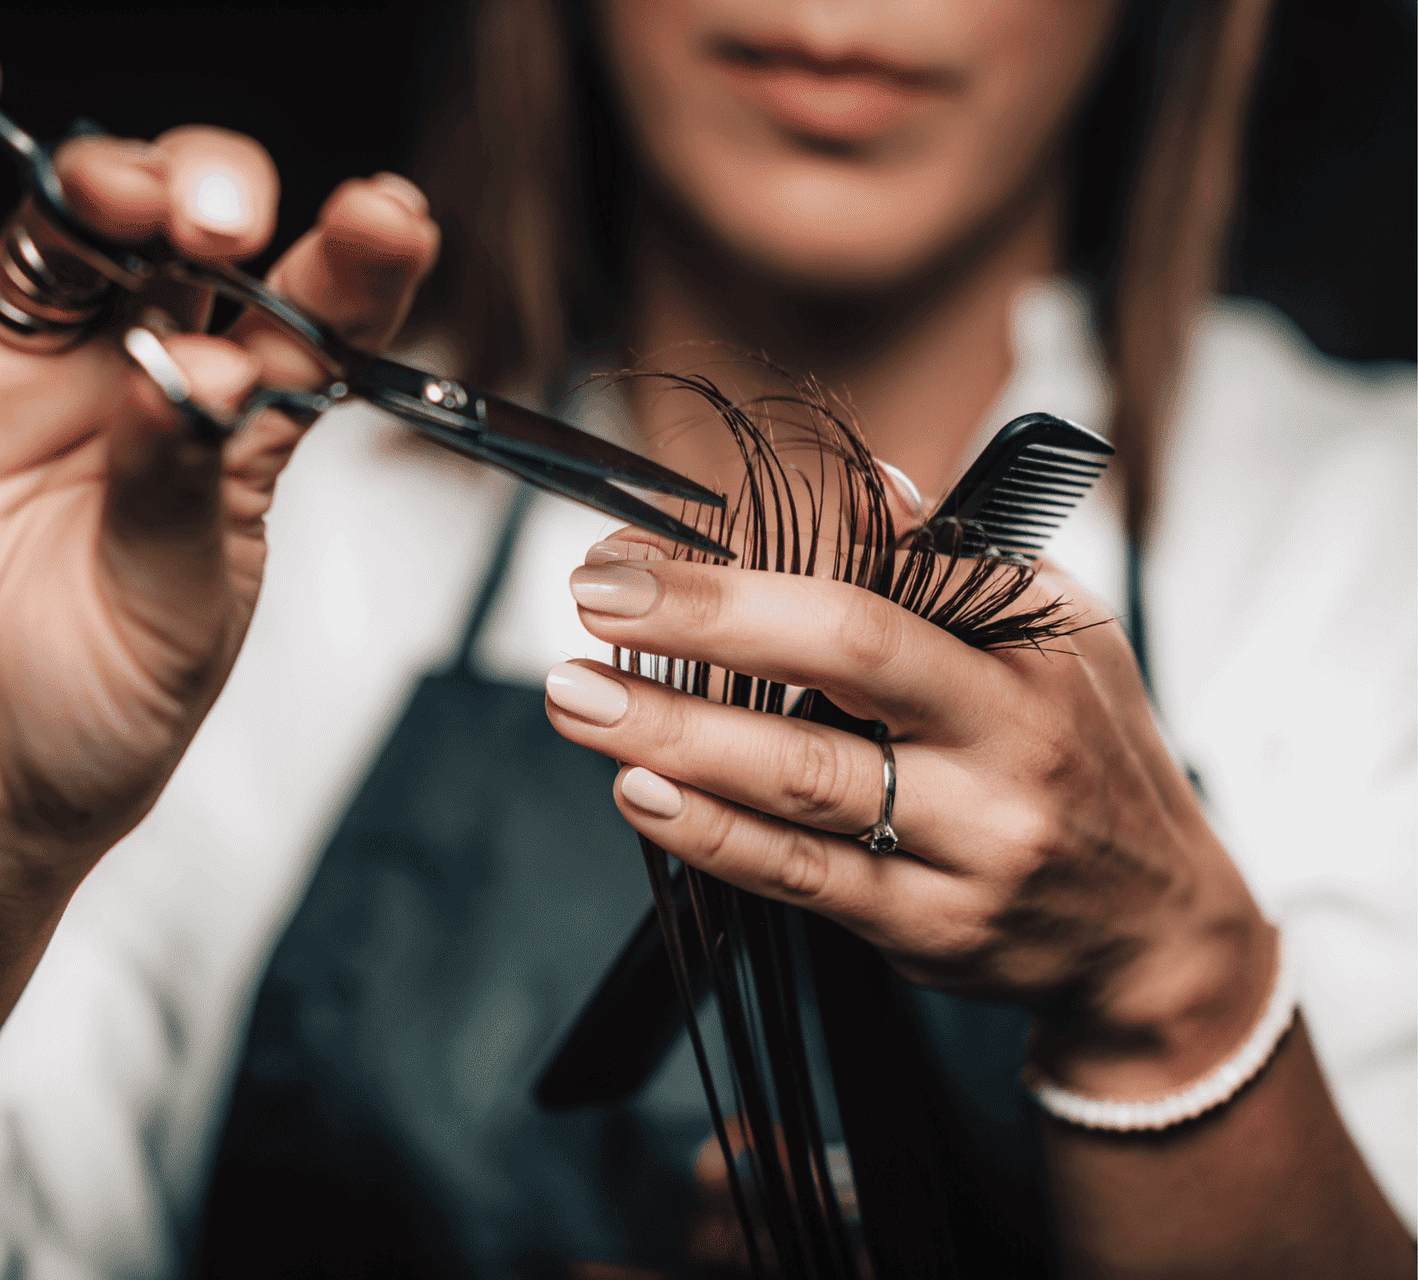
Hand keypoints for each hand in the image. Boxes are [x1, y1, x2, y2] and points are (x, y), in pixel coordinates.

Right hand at [0, 22, 439, 943]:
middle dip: (213, 201)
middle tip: (227, 223)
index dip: (348, 258)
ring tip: (134, 192)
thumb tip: (193, 370)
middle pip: (178, 240)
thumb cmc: (89, 724)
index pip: (300, 313)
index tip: (388, 217)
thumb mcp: (177, 616)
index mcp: (224, 434)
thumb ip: (181, 485)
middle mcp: (122, 378)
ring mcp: (2, 369)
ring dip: (102, 177)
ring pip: (58, 228)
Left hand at [543, 533, 1272, 1094]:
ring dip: (674, 734)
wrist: (1156, 930)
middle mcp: (1007, 742)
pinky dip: (711, 834)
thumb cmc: (1085, 754)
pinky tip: (641, 792)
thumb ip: (952, 565)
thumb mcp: (1056, 639)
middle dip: (705, 622)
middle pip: (845, 660)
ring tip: (578, 698)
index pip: (882, 581)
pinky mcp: (928, 926)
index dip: (750, 563)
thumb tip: (863, 479)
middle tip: (594, 600)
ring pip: (803, 781)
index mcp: (1028, 652)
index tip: (639, 549)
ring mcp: (970, 843)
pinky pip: (802, 877)